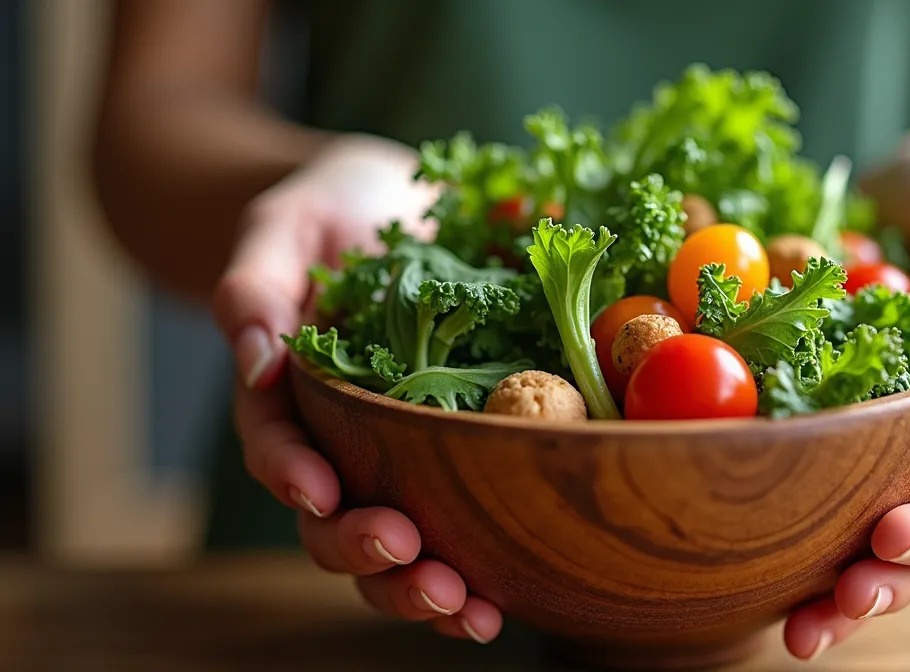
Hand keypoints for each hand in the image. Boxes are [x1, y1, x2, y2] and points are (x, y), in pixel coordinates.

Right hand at [211, 134, 503, 642]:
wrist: (396, 208)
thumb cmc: (332, 210)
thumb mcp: (286, 225)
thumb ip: (256, 284)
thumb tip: (256, 358)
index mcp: (290, 393)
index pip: (278, 446)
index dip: (294, 476)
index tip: (320, 493)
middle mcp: (339, 440)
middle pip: (333, 519)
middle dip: (366, 552)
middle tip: (413, 562)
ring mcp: (395, 456)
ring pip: (394, 544)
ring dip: (423, 587)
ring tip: (466, 611)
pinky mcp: (453, 455)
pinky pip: (460, 522)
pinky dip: (479, 566)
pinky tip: (507, 597)